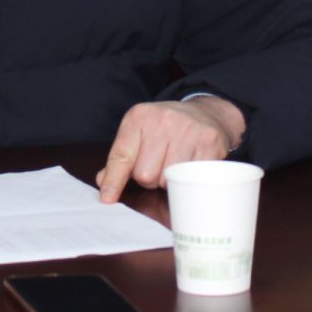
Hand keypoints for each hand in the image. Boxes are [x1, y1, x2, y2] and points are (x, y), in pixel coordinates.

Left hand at [96, 96, 246, 202]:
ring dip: (169, 179)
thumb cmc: (167, 128)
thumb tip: (103, 182)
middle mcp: (162, 120)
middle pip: (144, 175)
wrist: (206, 113)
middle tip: (159, 164)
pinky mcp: (208, 142)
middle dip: (150, 178)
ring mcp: (187, 130)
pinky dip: (189, 178)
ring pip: (167, 179)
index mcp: (138, 117)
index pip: (121, 156)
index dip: (114, 180)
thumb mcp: (139, 133)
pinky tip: (190, 163)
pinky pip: (190, 177)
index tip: (108, 198)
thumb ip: (120, 158)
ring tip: (174, 163)